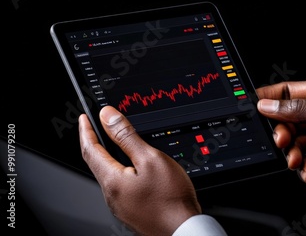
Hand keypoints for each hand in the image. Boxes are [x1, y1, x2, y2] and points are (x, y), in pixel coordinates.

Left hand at [79, 106, 200, 234]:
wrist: (184, 228)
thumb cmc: (170, 198)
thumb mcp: (150, 158)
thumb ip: (127, 136)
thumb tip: (108, 117)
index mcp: (112, 181)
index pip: (90, 150)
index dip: (87, 131)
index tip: (84, 118)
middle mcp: (112, 195)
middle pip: (98, 163)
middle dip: (95, 143)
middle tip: (96, 128)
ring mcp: (122, 205)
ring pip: (110, 175)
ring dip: (110, 157)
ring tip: (116, 144)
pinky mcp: (132, 211)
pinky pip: (121, 186)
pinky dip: (122, 171)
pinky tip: (134, 168)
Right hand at [256, 80, 305, 185]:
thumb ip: (302, 109)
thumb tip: (271, 105)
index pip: (289, 92)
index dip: (270, 97)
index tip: (255, 104)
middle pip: (286, 119)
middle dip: (280, 130)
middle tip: (282, 138)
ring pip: (292, 142)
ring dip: (290, 151)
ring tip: (296, 158)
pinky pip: (302, 162)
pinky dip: (301, 168)